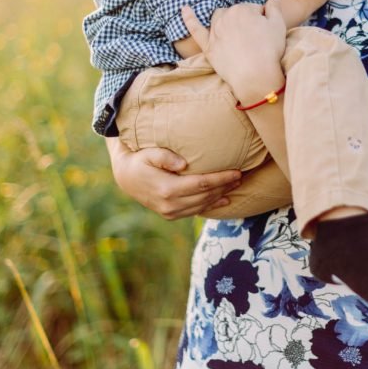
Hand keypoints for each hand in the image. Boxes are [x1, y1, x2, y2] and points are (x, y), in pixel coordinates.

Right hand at [106, 137, 241, 219]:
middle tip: (241, 176)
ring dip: (221, 195)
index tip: (236, 172)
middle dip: (225, 186)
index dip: (221, 179)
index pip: (202, 184)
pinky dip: (211, 206)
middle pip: (205, 196)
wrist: (126, 178)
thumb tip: (184, 164)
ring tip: (236, 184)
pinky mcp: (171, 215)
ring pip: (203, 205)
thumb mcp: (149, 153)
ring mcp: (171, 212)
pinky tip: (224, 200)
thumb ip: (165, 157)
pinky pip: (196, 211)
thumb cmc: (140, 160)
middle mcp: (170, 204)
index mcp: (167, 189)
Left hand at [181, 2, 285, 101]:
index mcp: (242, 9)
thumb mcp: (279, 25)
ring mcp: (215, 32)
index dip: (263, 21)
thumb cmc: (270, 50)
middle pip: (236, 14)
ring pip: (219, 19)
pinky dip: (189, 18)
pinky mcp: (208, 47)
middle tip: (256, 39)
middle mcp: (226, 17)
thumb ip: (275, 8)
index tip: (267, 33)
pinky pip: (195, 30)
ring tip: (237, 34)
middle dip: (245, 21)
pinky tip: (184, 9)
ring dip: (226, 22)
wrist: (256, 76)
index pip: (254, 10)